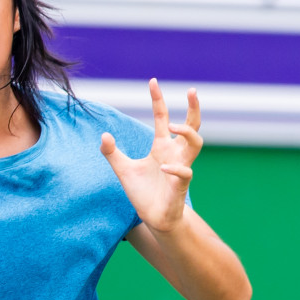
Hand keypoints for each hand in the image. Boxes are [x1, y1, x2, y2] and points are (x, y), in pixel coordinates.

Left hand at [100, 78, 201, 234]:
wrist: (153, 218)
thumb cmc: (142, 193)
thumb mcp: (122, 169)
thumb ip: (112, 152)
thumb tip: (103, 135)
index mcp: (161, 147)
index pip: (161, 117)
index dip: (158, 100)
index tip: (152, 82)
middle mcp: (174, 153)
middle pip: (192, 126)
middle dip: (193, 108)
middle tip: (192, 90)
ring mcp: (180, 167)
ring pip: (196, 144)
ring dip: (187, 132)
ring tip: (171, 125)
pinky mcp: (181, 185)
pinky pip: (185, 173)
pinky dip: (176, 169)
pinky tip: (163, 167)